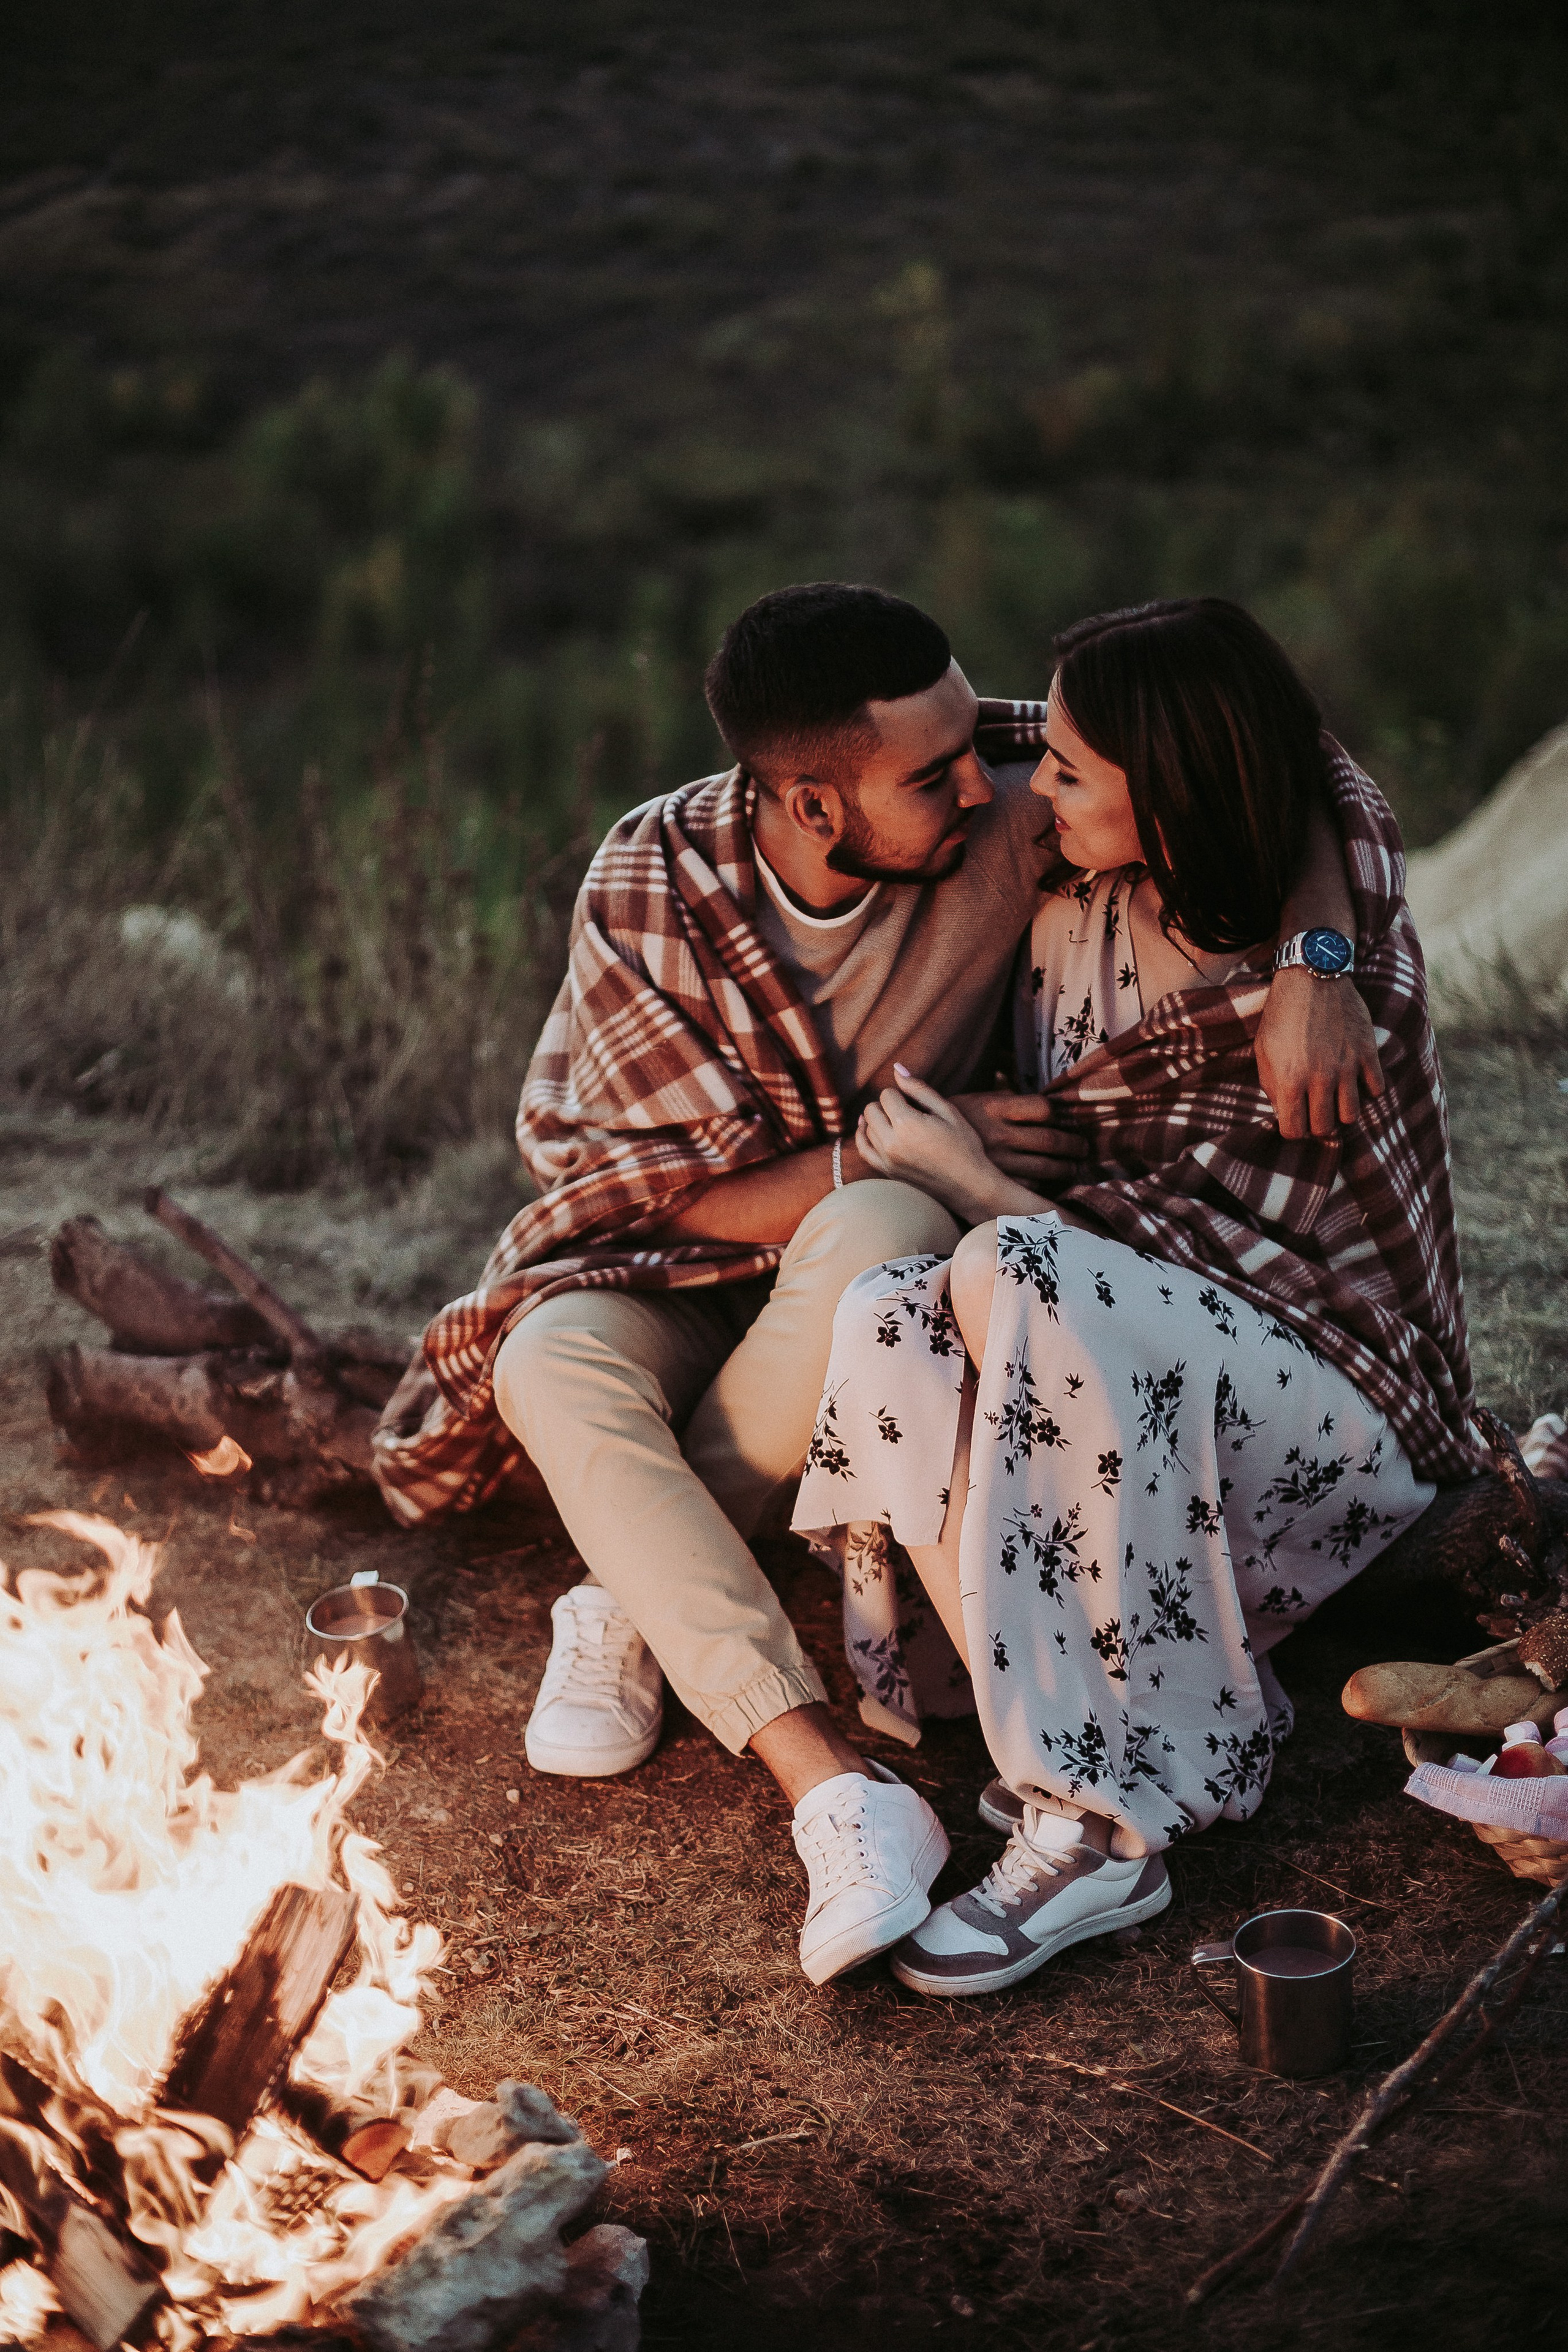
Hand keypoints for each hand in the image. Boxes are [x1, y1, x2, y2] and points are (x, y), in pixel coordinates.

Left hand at [858, 1067, 1041, 1221]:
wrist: (968, 1185)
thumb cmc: (964, 1146)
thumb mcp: (948, 1112)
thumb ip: (920, 1089)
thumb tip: (897, 1068)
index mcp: (907, 1125)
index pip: (887, 1095)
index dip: (902, 1094)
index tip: (918, 1104)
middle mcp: (891, 1143)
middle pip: (872, 1109)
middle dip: (888, 1105)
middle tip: (909, 1111)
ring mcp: (886, 1160)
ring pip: (866, 1127)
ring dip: (879, 1120)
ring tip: (899, 1122)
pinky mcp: (886, 1171)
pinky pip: (863, 1149)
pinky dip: (863, 1136)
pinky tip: (869, 1128)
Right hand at [948, 1088, 1088, 1186]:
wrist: (920, 1143)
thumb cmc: (959, 1119)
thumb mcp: (980, 1099)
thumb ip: (1009, 1098)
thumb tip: (1042, 1100)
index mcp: (994, 1108)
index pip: (1043, 1108)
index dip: (1058, 1113)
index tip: (1062, 1118)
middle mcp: (997, 1135)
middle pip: (1050, 1140)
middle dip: (1073, 1145)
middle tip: (1083, 1147)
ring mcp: (996, 1162)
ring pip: (1045, 1168)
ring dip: (1066, 1168)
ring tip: (1073, 1166)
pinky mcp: (993, 1182)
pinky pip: (1028, 1186)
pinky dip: (1043, 1184)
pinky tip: (1047, 1180)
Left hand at [1256, 968, 1384, 1138]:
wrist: (1311, 978)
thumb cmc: (1282, 1015)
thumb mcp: (1263, 1050)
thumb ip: (1271, 1085)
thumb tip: (1282, 1111)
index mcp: (1289, 1080)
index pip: (1294, 1130)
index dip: (1293, 1130)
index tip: (1295, 1121)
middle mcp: (1319, 1078)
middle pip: (1325, 1128)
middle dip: (1317, 1124)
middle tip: (1315, 1111)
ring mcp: (1346, 1067)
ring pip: (1351, 1115)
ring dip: (1342, 1111)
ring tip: (1334, 1098)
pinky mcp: (1367, 1052)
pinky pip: (1375, 1089)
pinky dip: (1366, 1089)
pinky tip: (1355, 1079)